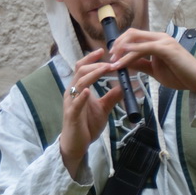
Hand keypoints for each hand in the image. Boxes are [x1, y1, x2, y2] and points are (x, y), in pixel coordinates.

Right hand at [58, 47, 124, 176]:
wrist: (77, 144)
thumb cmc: (87, 125)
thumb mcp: (103, 108)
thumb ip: (111, 97)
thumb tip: (123, 86)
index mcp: (79, 89)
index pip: (83, 68)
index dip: (91, 58)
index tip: (103, 50)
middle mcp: (72, 92)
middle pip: (80, 71)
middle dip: (96, 64)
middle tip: (111, 61)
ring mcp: (71, 103)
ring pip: (79, 83)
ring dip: (93, 75)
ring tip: (106, 69)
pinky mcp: (71, 115)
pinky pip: (75, 103)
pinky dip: (82, 96)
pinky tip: (89, 91)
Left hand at [105, 28, 195, 93]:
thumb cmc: (180, 76)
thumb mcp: (155, 70)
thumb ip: (141, 64)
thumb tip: (125, 62)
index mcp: (157, 40)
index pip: (133, 36)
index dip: (120, 44)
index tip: (112, 56)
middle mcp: (160, 37)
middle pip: (132, 33)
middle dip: (117, 44)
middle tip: (111, 58)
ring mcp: (164, 41)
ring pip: (136, 40)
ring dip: (122, 50)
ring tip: (115, 62)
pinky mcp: (166, 48)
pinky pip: (145, 47)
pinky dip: (132, 51)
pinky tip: (124, 56)